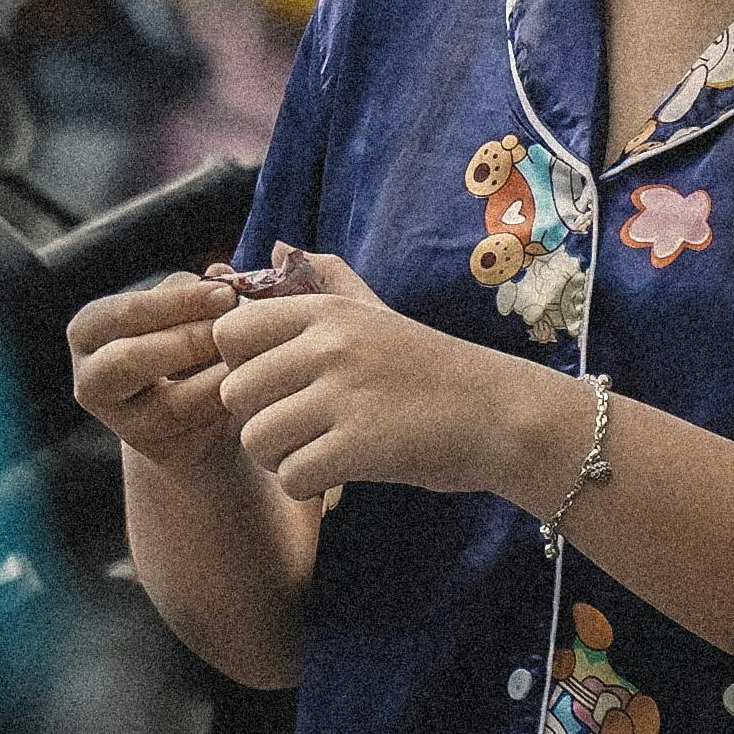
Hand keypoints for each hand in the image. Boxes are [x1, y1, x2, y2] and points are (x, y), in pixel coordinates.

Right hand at [69, 273, 244, 467]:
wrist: (196, 412)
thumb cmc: (189, 344)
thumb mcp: (188, 311)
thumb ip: (199, 290)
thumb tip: (221, 272)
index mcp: (90, 329)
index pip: (127, 312)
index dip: (179, 301)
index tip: (227, 292)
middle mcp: (89, 378)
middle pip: (132, 359)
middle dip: (191, 340)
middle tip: (236, 326)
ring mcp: (120, 423)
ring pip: (166, 404)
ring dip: (213, 377)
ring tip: (246, 355)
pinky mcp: (156, 450)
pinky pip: (196, 430)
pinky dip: (224, 401)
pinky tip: (248, 381)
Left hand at [213, 249, 553, 509]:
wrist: (502, 415)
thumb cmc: (433, 370)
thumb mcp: (377, 312)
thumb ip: (326, 279)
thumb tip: (276, 246)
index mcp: (327, 311)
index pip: (231, 332)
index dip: (241, 367)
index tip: (278, 386)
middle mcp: (330, 345)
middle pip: (234, 393)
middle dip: (258, 420)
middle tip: (302, 429)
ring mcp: (345, 394)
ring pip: (256, 439)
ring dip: (279, 458)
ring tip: (318, 453)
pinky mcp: (360, 446)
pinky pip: (290, 476)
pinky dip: (308, 486)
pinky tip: (338, 475)